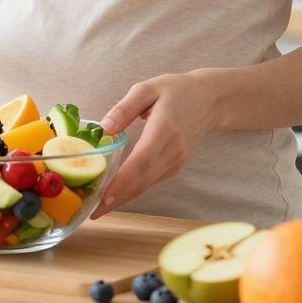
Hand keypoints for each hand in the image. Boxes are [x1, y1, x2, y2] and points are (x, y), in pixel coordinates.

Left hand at [90, 72, 217, 218]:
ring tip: (98, 210)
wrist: (208, 100)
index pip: (143, 160)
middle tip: (92, 214)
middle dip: (118, 198)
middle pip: (143, 180)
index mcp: (164, 128)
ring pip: (147, 184)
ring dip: (124, 198)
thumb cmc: (175, 90)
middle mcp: (172, 150)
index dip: (123, 181)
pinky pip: (151, 181)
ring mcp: (176, 160)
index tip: (104, 196)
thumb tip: (104, 128)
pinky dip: (133, 191)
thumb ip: (125, 108)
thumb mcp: (148, 88)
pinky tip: (116, 196)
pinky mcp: (175, 165)